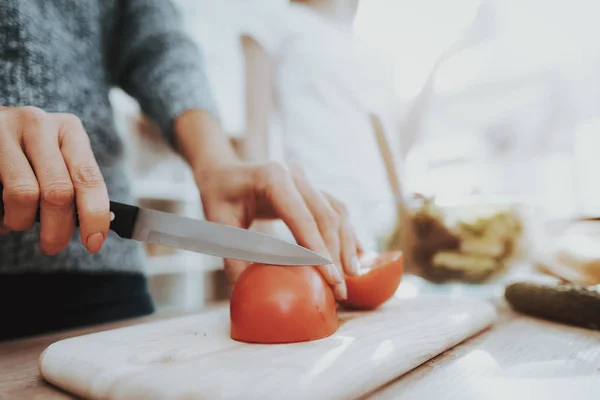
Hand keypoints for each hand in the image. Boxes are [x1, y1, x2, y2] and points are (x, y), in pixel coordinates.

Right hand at [0, 106, 109, 253]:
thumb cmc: (29, 153)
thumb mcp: (58, 159)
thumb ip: (76, 186)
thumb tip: (94, 230)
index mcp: (68, 130)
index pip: (89, 178)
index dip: (94, 216)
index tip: (94, 243)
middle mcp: (39, 124)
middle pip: (58, 191)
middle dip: (58, 229)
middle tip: (52, 246)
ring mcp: (5, 130)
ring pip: (24, 194)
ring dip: (22, 220)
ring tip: (17, 220)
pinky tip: (1, 213)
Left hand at [196, 162, 361, 299]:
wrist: (222, 171)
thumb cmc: (218, 196)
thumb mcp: (218, 225)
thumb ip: (235, 257)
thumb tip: (252, 293)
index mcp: (273, 178)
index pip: (303, 218)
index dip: (319, 250)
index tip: (331, 280)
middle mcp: (295, 175)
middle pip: (326, 216)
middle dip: (336, 255)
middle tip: (340, 290)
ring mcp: (307, 180)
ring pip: (337, 212)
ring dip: (345, 245)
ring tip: (350, 277)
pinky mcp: (312, 188)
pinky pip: (335, 210)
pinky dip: (345, 234)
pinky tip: (353, 257)